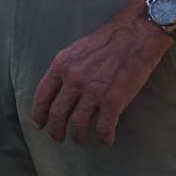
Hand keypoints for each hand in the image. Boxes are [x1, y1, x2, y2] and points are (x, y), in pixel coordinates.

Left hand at [30, 3, 171, 146]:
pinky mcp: (113, 101)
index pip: (43, 95)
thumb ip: (67, 69)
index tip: (39, 124)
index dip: (38, 113)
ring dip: (77, 136)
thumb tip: (60, 90)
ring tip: (79, 140)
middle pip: (57, 113)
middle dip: (55, 130)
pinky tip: (105, 142)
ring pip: (77, 124)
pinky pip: (104, 128)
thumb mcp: (77, 50)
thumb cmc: (108, 39)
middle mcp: (74, 80)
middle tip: (57, 138)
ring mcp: (93, 92)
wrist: (136, 34)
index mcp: (62, 65)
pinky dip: (104, 138)